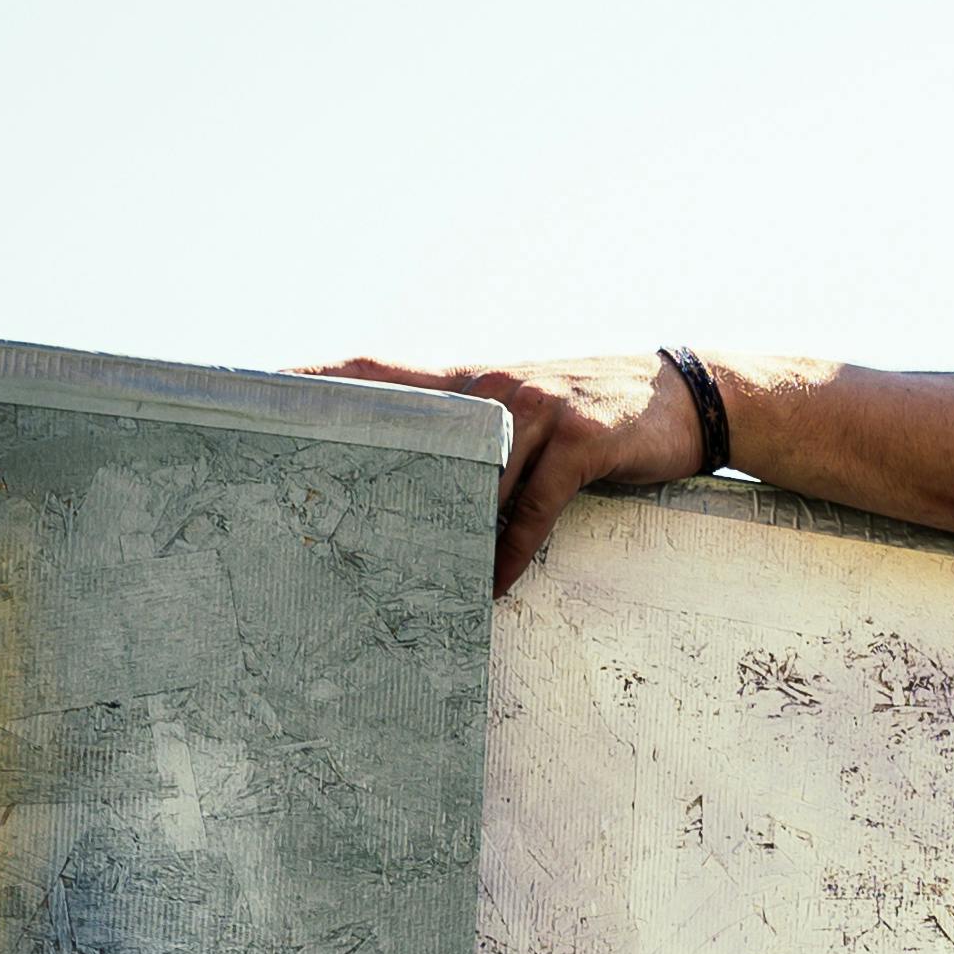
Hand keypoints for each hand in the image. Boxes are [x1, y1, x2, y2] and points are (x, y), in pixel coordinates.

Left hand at [310, 351, 703, 592]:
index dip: (318, 379)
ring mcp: (539, 411)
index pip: (376, 371)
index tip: (260, 394)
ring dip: (442, 527)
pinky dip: (512, 549)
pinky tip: (493, 582)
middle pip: (408, 424)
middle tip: (305, 494)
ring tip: (404, 565)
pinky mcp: (582, 442)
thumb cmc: (600, 408)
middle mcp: (495, 387)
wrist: (692, 396)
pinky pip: (534, 507)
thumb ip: (480, 429)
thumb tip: (427, 472)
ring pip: (471, 477)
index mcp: (472, 379)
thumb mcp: (531, 407)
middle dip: (358, 456)